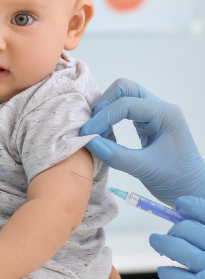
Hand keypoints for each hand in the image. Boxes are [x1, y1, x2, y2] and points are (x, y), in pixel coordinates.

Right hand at [80, 78, 204, 205]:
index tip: (86, 135)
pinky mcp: (148, 122)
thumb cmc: (176, 180)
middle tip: (92, 127)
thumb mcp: (144, 169)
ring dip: (105, 109)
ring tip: (96, 131)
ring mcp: (154, 113)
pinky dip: (110, 117)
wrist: (192, 190)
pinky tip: (105, 133)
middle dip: (104, 105)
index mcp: (165, 114)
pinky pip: (125, 110)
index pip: (126, 104)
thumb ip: (115, 155)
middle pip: (124, 88)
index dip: (103, 117)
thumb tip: (88, 141)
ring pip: (123, 95)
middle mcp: (160, 108)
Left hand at [149, 196, 204, 278]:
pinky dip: (168, 273)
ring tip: (155, 240)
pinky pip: (178, 277)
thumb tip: (191, 216)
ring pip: (177, 248)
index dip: (193, 207)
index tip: (181, 204)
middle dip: (177, 229)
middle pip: (187, 229)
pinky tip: (164, 272)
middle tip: (173, 232)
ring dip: (163, 243)